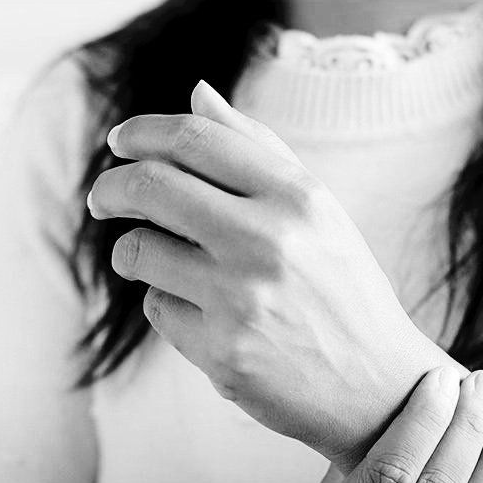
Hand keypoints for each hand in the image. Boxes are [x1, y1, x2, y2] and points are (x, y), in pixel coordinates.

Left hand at [87, 80, 446, 473]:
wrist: (380, 388)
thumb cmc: (343, 292)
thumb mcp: (319, 212)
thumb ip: (258, 150)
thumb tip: (196, 94)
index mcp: (298, 197)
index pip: (195, 139)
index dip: (142, 134)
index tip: (120, 143)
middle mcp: (270, 242)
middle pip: (151, 188)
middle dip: (111, 189)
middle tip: (102, 199)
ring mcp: (242, 300)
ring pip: (140, 251)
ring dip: (133, 252)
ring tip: (154, 262)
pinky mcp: (222, 353)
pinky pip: (158, 309)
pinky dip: (169, 306)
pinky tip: (207, 316)